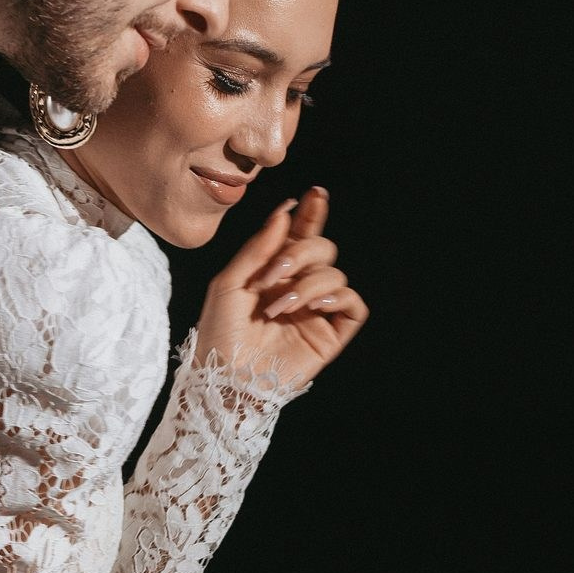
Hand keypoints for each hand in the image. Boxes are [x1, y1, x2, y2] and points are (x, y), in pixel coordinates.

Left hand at [194, 186, 367, 383]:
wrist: (225, 379)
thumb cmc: (219, 335)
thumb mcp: (229, 283)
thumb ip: (258, 247)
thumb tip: (285, 212)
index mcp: (275, 272)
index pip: (301, 235)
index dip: (312, 213)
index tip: (314, 194)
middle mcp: (299, 287)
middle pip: (323, 249)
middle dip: (300, 254)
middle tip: (273, 275)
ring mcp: (316, 311)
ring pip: (336, 275)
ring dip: (308, 284)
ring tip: (280, 307)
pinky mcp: (331, 335)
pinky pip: (354, 305)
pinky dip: (339, 298)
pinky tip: (314, 306)